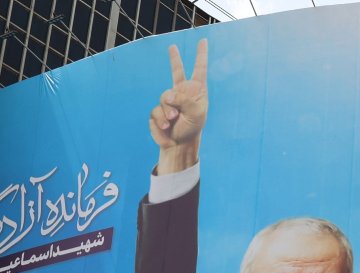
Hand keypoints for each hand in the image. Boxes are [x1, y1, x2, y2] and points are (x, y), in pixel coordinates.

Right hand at [150, 40, 207, 168]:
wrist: (179, 144)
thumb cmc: (192, 128)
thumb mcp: (196, 113)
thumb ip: (185, 100)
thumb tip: (169, 95)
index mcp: (196, 91)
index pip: (199, 69)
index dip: (201, 55)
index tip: (203, 41)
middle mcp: (183, 92)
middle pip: (176, 71)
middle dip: (174, 59)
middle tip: (172, 47)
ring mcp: (169, 100)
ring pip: (164, 98)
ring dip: (168, 112)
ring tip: (174, 121)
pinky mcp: (158, 109)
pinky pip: (156, 110)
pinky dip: (161, 120)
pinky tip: (167, 128)